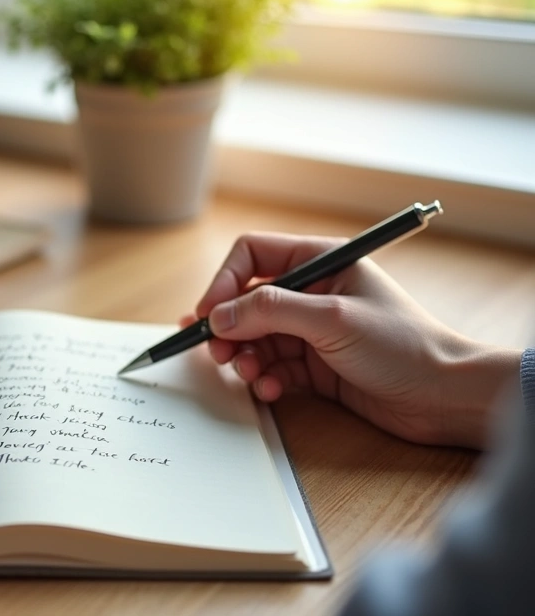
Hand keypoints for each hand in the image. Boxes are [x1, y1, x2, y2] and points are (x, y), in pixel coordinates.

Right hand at [186, 232, 520, 448]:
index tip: (207, 314)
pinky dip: (263, 379)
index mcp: (320, 261)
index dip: (223, 282)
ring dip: (243, 357)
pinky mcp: (314, 365)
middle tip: (218, 353)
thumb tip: (218, 315)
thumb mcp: (332, 319)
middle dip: (227, 328)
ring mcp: (311, 330)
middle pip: (245, 301)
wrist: (444, 396)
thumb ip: (270, 311)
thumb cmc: (404, 346)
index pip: (251, 255)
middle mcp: (312, 292)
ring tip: (248, 374)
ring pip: (253, 338)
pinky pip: (270, 367)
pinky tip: (272, 390)